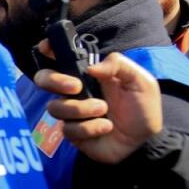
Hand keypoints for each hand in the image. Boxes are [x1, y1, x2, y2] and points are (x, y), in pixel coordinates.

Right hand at [36, 49, 162, 164]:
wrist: (145, 140)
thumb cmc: (142, 108)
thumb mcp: (140, 81)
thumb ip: (119, 65)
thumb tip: (91, 68)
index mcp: (87, 75)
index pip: (60, 57)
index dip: (48, 49)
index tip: (46, 47)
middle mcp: (74, 92)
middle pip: (43, 78)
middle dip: (54, 80)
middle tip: (76, 87)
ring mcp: (71, 112)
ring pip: (56, 107)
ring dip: (81, 109)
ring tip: (104, 110)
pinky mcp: (73, 133)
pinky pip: (69, 129)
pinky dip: (90, 128)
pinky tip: (106, 127)